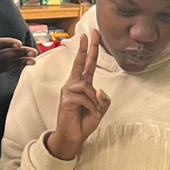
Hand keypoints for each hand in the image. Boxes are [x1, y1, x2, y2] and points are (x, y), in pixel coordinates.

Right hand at [45, 30, 110, 160]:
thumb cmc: (84, 121)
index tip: (92, 34)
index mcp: (83, 83)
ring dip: (95, 102)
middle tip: (89, 33)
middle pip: (81, 62)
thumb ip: (103, 99)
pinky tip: (89, 114)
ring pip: (88, 87)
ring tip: (92, 112)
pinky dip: (91, 108)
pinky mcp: (67, 99)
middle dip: (85, 48)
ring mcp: (69, 90)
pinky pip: (85, 99)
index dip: (90, 49)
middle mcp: (74, 83)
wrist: (73, 136)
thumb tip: (99, 90)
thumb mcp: (100, 109)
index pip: (88, 63)